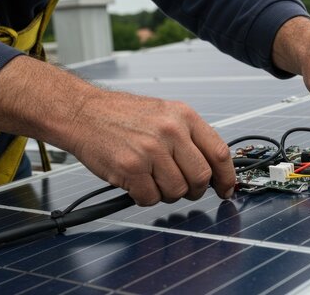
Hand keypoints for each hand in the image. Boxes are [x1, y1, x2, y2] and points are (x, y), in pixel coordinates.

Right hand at [0, 56, 234, 205]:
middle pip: (201, 177)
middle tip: (182, 188)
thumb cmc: (122, 115)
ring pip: (177, 192)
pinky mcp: (130, 168)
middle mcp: (171, 131)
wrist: (82, 112)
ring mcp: (150, 150)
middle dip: (194, 190)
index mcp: (184, 116)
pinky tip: (136, 183)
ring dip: (166, 194)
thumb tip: (214, 168)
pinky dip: (145, 197)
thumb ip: (189, 136)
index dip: (227, 177)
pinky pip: (150, 198)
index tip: (226, 189)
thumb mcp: (164, 113)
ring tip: (152, 179)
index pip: (219, 152)